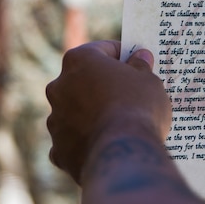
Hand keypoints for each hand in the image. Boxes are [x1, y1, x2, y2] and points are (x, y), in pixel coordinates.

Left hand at [47, 41, 171, 184]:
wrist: (124, 153)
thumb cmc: (138, 109)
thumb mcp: (149, 81)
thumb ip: (141, 66)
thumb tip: (140, 58)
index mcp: (78, 60)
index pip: (102, 50)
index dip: (122, 56)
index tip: (136, 64)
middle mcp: (59, 86)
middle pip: (83, 80)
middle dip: (103, 85)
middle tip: (129, 95)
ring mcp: (55, 119)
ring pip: (74, 112)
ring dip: (90, 114)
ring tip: (118, 125)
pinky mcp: (57, 149)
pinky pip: (71, 142)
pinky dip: (84, 143)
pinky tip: (102, 147)